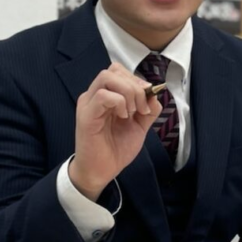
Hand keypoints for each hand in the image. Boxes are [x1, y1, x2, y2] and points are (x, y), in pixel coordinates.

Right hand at [68, 63, 160, 199]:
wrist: (102, 172)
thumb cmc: (116, 149)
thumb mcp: (139, 126)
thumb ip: (148, 110)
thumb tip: (155, 94)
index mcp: (106, 95)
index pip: (119, 71)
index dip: (137, 80)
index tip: (148, 99)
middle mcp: (94, 95)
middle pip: (113, 69)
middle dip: (134, 85)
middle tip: (142, 107)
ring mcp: (88, 103)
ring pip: (107, 77)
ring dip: (127, 92)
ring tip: (132, 112)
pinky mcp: (86, 115)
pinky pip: (102, 96)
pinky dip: (118, 102)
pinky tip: (123, 117)